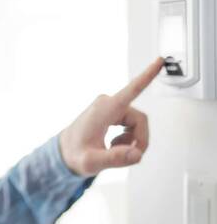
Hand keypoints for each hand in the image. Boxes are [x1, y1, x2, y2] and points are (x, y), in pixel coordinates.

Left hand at [58, 57, 164, 176]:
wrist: (64, 151)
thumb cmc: (75, 153)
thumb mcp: (92, 162)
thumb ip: (114, 159)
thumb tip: (136, 153)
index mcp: (105, 109)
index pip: (131, 90)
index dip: (147, 75)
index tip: (159, 61)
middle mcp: (108, 103)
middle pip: (140, 120)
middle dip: (139, 140)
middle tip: (128, 155)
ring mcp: (110, 106)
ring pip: (138, 123)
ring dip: (132, 140)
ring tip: (114, 149)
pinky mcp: (112, 111)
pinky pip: (132, 124)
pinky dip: (128, 138)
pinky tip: (115, 144)